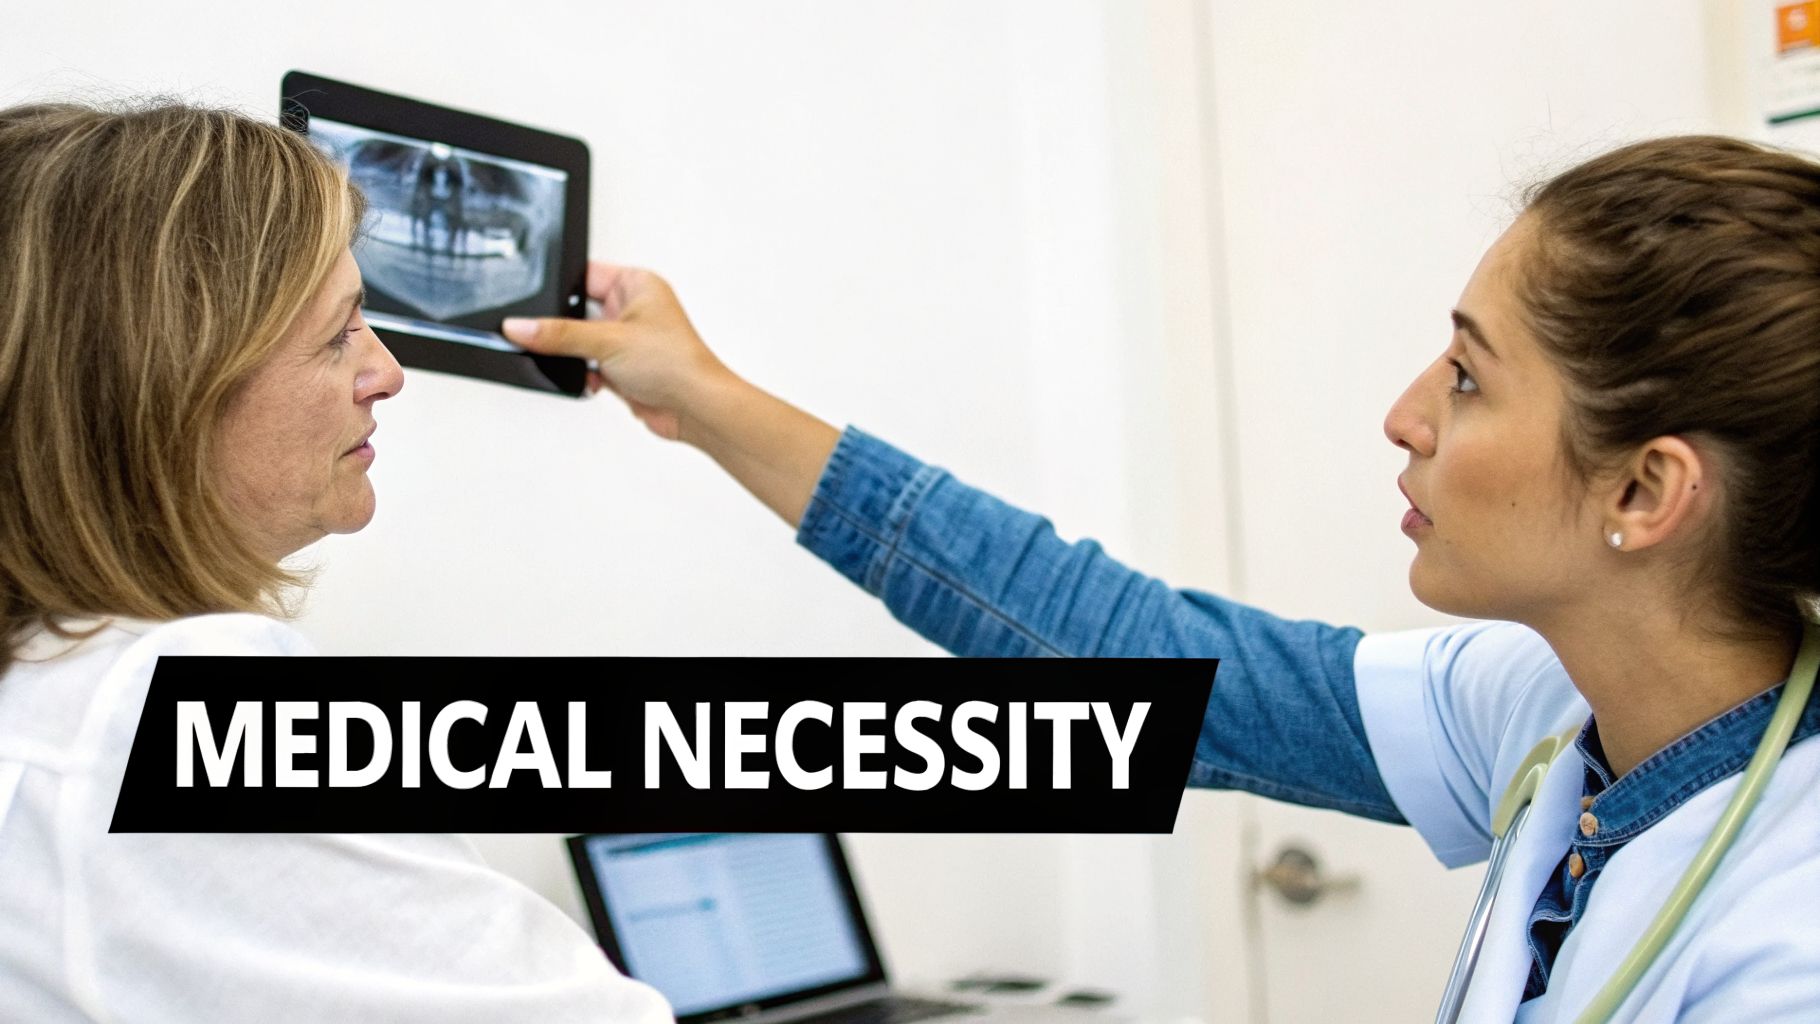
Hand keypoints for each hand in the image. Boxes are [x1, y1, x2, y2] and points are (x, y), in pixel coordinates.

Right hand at [501, 263, 732, 441]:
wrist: (695, 409)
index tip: (531, 298)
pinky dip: (584, 373)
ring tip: (579, 361)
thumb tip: (521, 326)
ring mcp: (627, 339)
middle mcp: (633, 308)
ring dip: (575, 355)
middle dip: (564, 327)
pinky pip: (588, 364)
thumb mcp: (608, 341)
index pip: (584, 273)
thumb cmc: (676, 363)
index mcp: (637, 283)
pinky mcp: (623, 367)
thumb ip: (559, 334)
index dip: (559, 285)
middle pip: (577, 310)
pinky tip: (591, 380)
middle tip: (550, 335)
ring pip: (580, 341)